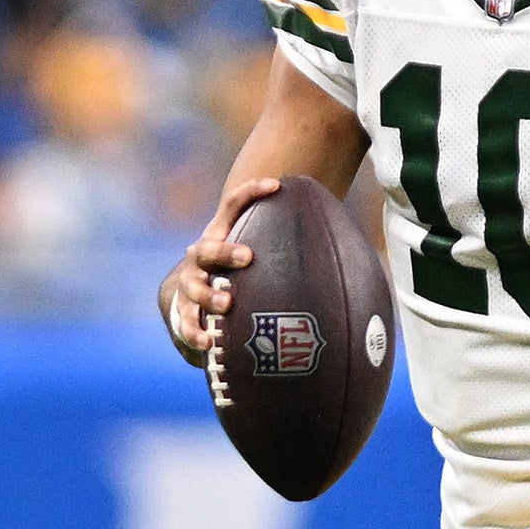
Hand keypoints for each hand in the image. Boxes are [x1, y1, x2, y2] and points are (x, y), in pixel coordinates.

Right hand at [158, 175, 286, 366]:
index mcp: (219, 236)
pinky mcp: (183, 314)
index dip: (250, 192)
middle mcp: (200, 259)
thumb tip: (347, 256)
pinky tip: (207, 343)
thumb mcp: (253, 260)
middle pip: (207, 249)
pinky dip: (195, 333)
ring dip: (210, 294)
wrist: (190, 301)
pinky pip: (186, 324)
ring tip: (227, 303)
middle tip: (248, 257)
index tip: (276, 185)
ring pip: (194, 287)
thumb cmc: (235, 276)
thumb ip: (284, 253)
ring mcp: (189, 286)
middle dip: (226, 252)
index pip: (231, 206)